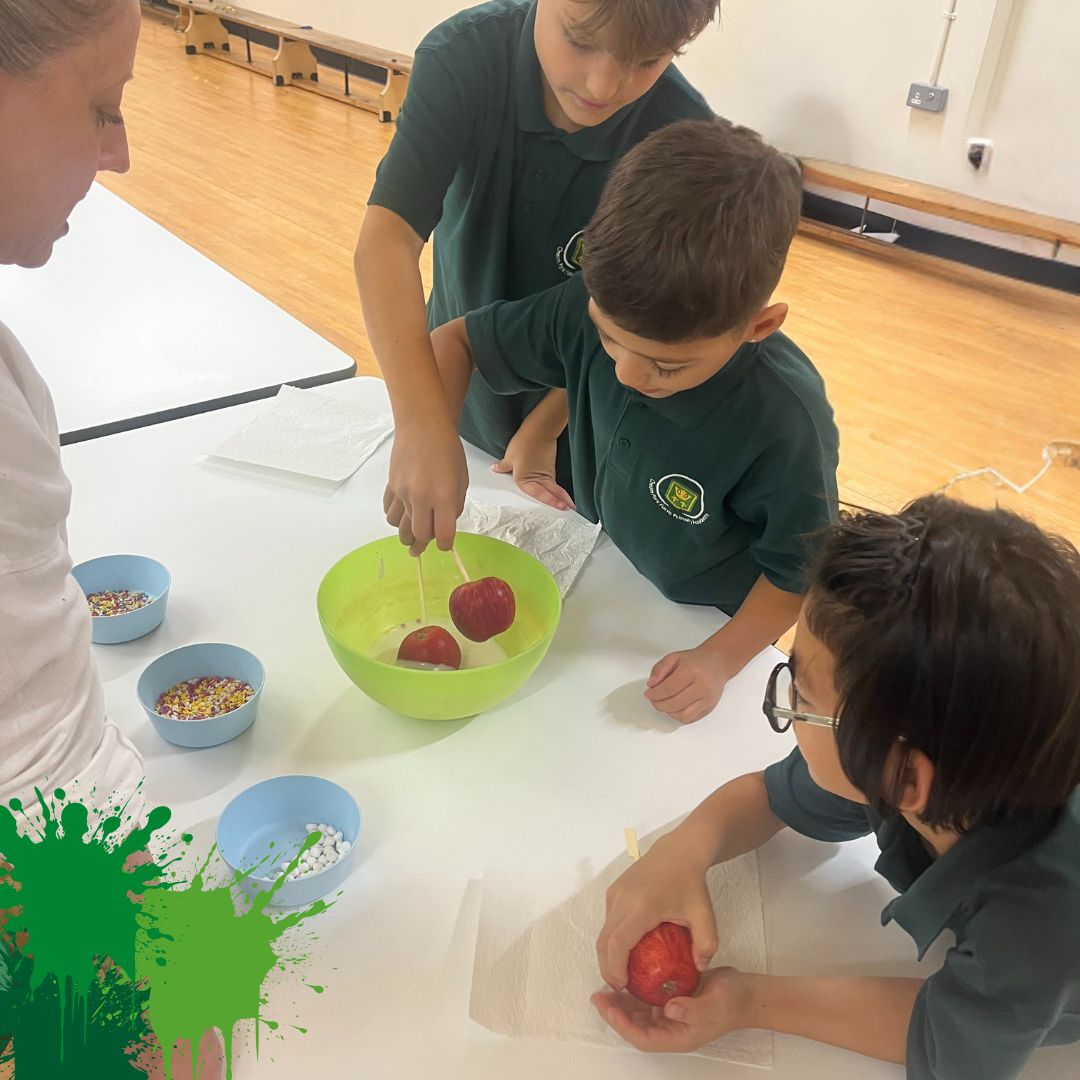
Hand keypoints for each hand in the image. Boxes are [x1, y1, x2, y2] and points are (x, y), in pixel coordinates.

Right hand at [383, 422, 468, 554]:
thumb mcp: (461, 480)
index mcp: (444, 497)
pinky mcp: (391, 486)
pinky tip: (401, 515)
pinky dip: (395, 517)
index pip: (442, 534)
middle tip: (424, 545)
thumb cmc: (448, 450)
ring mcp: (402, 492)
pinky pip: (389, 511)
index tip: (445, 543)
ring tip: (411, 534)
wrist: (424, 426)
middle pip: (418, 534)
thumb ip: (454, 505)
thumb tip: (444, 523)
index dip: (444, 544)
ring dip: (406, 533)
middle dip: (423, 543)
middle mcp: (420, 498)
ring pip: (399, 526)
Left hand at [491, 429, 574, 511]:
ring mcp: (546, 473)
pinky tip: (559, 492)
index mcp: (526, 480)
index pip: (539, 494)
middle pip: (553, 493)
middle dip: (563, 502)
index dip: (551, 502)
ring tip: (569, 505)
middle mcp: (539, 478)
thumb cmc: (524, 443)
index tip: (560, 508)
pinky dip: (557, 488)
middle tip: (571, 510)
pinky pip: (553, 481)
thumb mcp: (510, 457)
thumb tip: (496, 469)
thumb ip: (503, 466)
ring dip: (562, 496)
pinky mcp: (549, 467)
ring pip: (555, 488)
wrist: (539, 430)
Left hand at [592, 967, 753, 1053]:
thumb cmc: (732, 1003)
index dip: (622, 1024)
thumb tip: (669, 1009)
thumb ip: (692, 1010)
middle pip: (636, 1025)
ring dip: (622, 1002)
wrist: (745, 993)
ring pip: (639, 1012)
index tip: (607, 1008)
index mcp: (677, 1036)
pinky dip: (635, 989)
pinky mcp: (672, 998)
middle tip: (598, 995)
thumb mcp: (713, 1006)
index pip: (643, 1037)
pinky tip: (626, 975)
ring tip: (605, 987)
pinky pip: (648, 998)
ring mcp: (671, 1014)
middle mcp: (670, 1028)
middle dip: (615, 1013)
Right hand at [596, 836, 716, 991]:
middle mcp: (622, 898)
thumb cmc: (691, 883)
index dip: (615, 968)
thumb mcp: (705, 915)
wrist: (679, 850)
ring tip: (622, 972)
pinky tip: (626, 951)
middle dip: (608, 968)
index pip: (619, 942)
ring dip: (608, 954)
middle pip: (604, 940)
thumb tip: (699, 969)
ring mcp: (615, 893)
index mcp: (642, 906)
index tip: (622, 986)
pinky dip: (611, 939)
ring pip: (603, 931)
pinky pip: (608, 920)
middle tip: (620, 987)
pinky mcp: (614, 890)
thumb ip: (706, 945)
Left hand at [644, 646, 729, 723]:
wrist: (717, 664)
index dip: (655, 694)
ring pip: (682, 715)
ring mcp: (707, 699)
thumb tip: (651, 684)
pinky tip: (674, 707)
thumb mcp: (674, 657)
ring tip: (663, 703)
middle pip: (674, 703)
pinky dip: (678, 716)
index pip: (669, 688)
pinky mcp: (709, 708)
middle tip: (653, 700)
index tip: (648, 694)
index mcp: (692, 670)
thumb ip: (660, 669)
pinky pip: (690, 719)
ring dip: (668, 712)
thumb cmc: (695, 661)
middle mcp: (702, 686)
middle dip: (658, 704)